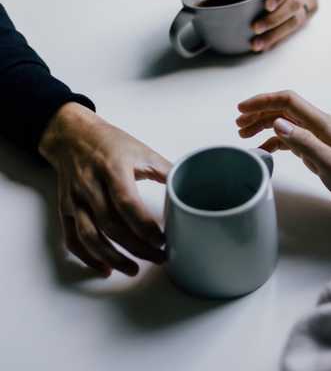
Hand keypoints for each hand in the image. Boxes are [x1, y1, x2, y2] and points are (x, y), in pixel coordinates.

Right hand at [38, 103, 170, 276]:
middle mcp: (90, 186)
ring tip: (134, 269)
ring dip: (112, 257)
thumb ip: (166, 170)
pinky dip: (87, 257)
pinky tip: (105, 268)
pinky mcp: (65, 209)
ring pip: (90, 236)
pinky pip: (72, 238)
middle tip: (159, 258)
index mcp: (113, 169)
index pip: (127, 203)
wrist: (72, 135)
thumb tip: (190, 187)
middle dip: (136, 247)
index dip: (144, 226)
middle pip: (111, 225)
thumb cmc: (111, 143)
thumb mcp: (142, 150)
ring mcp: (75, 199)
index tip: (163, 240)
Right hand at [236, 91, 330, 209]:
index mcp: (323, 123)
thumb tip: (277, 123)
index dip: (263, 101)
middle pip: (284, 109)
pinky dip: (274, 141)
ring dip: (264, 125)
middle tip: (238, 124)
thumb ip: (305, 143)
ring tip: (244, 135)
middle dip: (259, 112)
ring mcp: (317, 137)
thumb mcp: (330, 164)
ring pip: (285, 122)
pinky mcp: (316, 149)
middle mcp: (319, 125)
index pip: (288, 101)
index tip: (241, 109)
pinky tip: (263, 150)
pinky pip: (290, 139)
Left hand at [245, 0, 327, 51]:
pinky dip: (282, 37)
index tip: (267, 6)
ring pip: (298, 20)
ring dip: (278, 34)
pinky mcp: (312, 10)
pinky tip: (269, 45)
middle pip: (295, 4)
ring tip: (259, 44)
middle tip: (256, 28)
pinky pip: (298, 27)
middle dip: (275, 19)